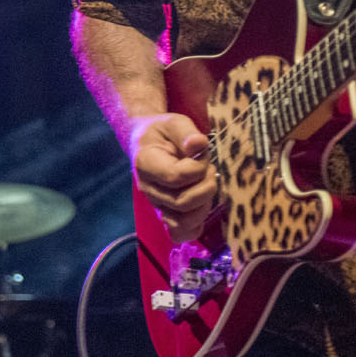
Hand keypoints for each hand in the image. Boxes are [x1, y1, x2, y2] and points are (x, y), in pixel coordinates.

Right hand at [129, 113, 213, 242]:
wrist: (146, 143)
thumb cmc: (163, 132)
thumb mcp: (173, 122)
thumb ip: (186, 132)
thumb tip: (198, 144)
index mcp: (146, 163)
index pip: (175, 177)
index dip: (197, 168)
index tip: (201, 154)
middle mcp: (148, 188)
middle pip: (182, 202)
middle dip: (205, 186)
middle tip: (209, 168)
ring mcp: (156, 204)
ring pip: (183, 221)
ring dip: (204, 205)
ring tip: (205, 184)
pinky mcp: (165, 214)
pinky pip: (180, 234)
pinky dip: (195, 226)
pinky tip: (201, 207)